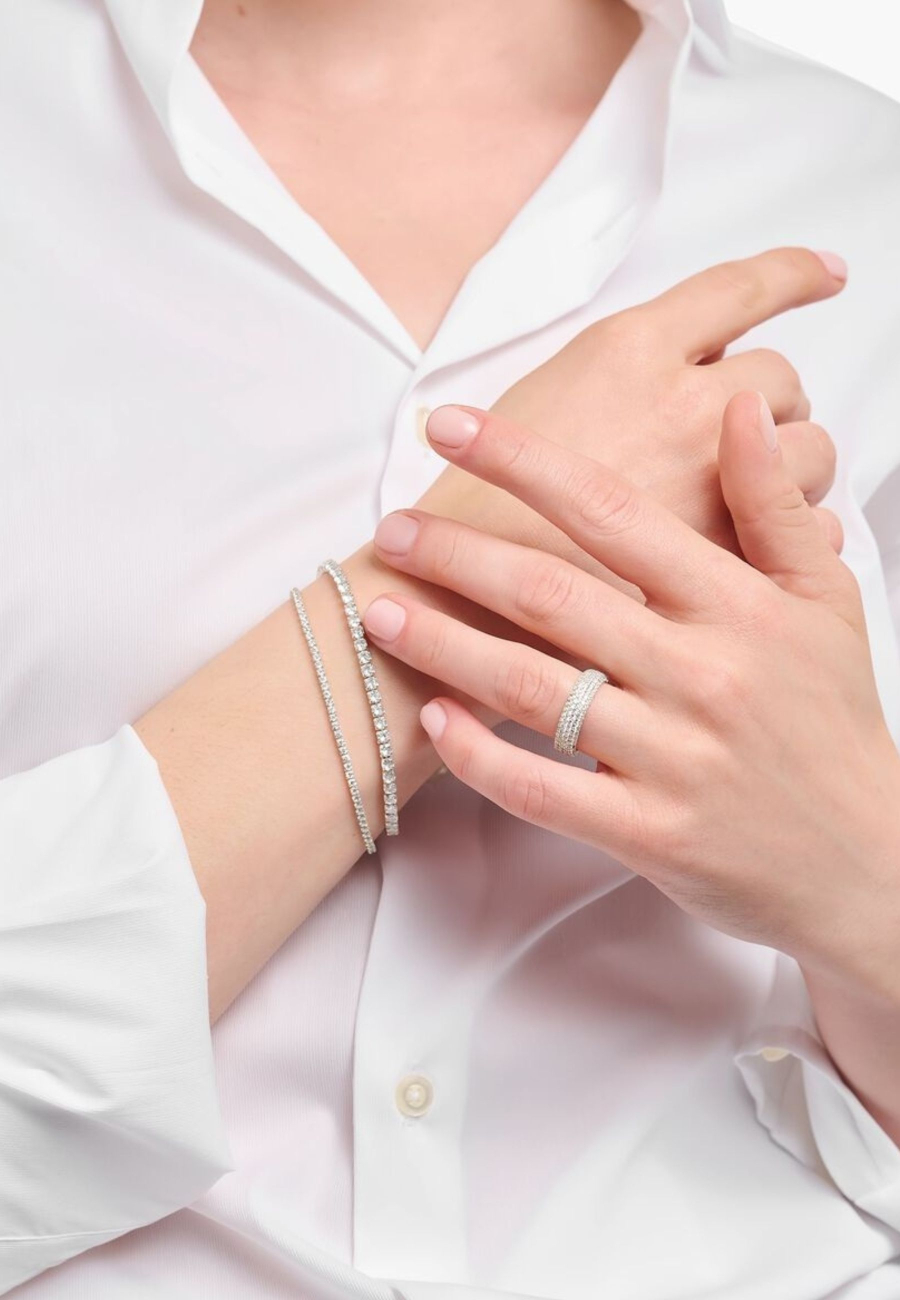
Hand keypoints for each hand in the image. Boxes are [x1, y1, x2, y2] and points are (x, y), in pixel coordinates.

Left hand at [363, 396, 899, 1004]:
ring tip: (380, 614)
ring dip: (444, 647)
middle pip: (551, 597)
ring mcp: (671, 759)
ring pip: (532, 690)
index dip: (522, 462)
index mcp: (737, 605)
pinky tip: (436, 719)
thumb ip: (774, 504)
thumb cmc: (831, 718)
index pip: (611, 512)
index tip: (451, 426)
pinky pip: (543, 792)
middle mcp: (700, 674)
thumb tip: (737, 408)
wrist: (862, 855)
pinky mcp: (648, 834)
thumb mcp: (825, 598)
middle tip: (393, 531)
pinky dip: (480, 756)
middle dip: (457, 555)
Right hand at [418, 247, 845, 566]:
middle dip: (769, 407)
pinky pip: (801, 526)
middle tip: (735, 438)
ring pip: (805, 451)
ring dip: (787, 469)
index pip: (739, 289)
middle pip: (779, 378)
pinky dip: (792, 530)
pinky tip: (764, 542)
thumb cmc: (481, 504)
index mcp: (628, 350)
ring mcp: (708, 480)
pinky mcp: (721, 553)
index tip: (824, 274)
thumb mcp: (541, 397)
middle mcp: (680, 402)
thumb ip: (624, 376)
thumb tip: (684, 373)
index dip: (793, 276)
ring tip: (744, 497)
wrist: (454, 592)